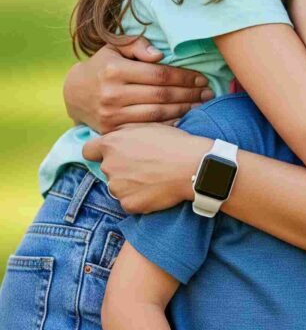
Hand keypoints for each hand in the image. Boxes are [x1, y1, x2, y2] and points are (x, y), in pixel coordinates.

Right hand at [63, 37, 213, 133]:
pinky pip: (147, 128)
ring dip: (184, 109)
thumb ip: (137, 45)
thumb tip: (159, 55)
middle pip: (162, 95)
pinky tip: (185, 118)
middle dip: (190, 94)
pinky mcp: (112, 130)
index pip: (160, 75)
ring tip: (201, 104)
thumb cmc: (102, 65)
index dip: (184, 77)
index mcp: (116, 70)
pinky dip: (169, 124)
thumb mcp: (115, 47)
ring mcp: (112, 114)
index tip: (202, 78)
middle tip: (209, 92)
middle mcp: (113, 94)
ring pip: (157, 113)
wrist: (74, 93)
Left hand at [83, 123, 208, 213]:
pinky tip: (156, 189)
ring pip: (118, 186)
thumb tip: (116, 138)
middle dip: (121, 167)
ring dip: (130, 183)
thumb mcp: (148, 126)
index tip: (111, 153)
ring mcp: (117, 187)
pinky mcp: (128, 204)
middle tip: (145, 164)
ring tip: (153, 177)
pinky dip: (139, 197)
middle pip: (107, 169)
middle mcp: (109, 166)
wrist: (191, 166)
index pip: (88, 151)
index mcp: (112, 144)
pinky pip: (129, 201)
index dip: (98, 152)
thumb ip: (125, 133)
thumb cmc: (174, 142)